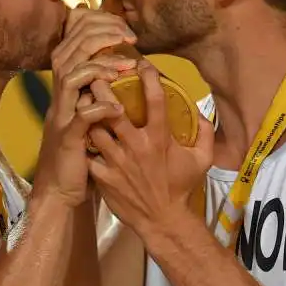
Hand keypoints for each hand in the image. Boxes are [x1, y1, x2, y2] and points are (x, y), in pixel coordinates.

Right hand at [32, 7, 139, 207]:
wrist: (62, 191)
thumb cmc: (84, 152)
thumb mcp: (93, 115)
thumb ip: (103, 91)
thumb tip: (132, 68)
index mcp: (68, 88)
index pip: (71, 42)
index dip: (94, 26)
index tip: (123, 29)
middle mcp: (61, 97)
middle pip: (67, 50)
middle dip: (98, 35)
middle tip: (127, 37)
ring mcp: (62, 116)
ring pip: (69, 75)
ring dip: (98, 65)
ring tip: (126, 65)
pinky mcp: (68, 139)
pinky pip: (80, 116)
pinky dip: (99, 107)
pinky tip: (119, 108)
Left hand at [87, 60, 213, 233]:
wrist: (162, 221)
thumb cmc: (182, 188)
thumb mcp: (203, 160)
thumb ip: (206, 134)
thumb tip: (203, 112)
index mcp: (160, 138)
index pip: (155, 100)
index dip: (148, 77)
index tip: (142, 64)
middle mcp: (136, 146)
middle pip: (112, 109)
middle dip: (102, 88)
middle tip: (96, 74)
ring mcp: (117, 161)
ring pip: (94, 128)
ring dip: (88, 113)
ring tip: (82, 100)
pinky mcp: (103, 176)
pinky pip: (88, 153)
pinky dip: (83, 142)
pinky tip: (79, 133)